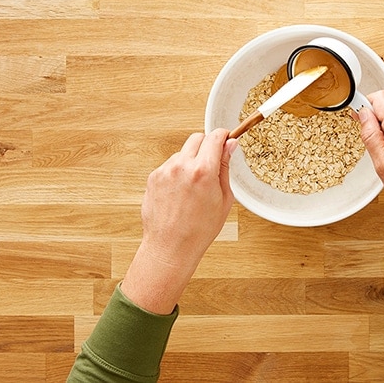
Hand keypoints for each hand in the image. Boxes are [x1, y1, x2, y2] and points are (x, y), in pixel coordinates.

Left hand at [122, 128, 236, 313]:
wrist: (171, 247)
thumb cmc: (200, 229)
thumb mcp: (223, 199)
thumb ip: (225, 168)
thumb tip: (230, 146)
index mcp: (203, 171)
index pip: (214, 137)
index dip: (223, 136)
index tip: (226, 139)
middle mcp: (182, 166)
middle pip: (197, 138)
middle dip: (207, 145)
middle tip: (212, 162)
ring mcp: (165, 171)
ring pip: (183, 152)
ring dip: (191, 160)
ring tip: (195, 186)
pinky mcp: (153, 177)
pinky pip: (170, 165)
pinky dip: (178, 172)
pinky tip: (182, 192)